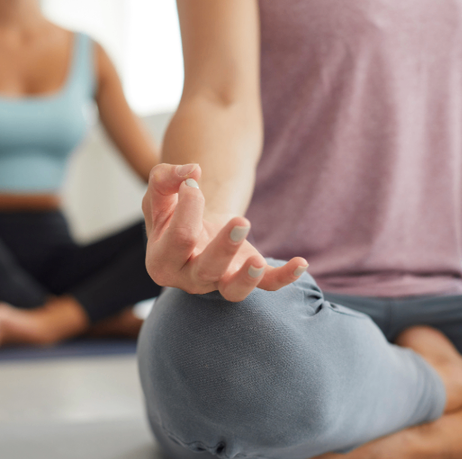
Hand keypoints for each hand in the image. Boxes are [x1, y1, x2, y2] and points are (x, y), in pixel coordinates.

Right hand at [142, 163, 307, 301]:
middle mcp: (189, 279)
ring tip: (258, 260)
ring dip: (248, 278)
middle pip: (206, 270)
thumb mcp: (160, 189)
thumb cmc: (173, 208)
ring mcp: (218, 282)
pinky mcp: (246, 277)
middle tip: (241, 220)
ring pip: (233, 291)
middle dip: (225, 247)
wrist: (192, 226)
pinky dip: (284, 276)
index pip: (179, 239)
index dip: (189, 207)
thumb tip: (193, 171)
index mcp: (162, 261)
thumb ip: (165, 177)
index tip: (192, 181)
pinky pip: (267, 284)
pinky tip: (301, 263)